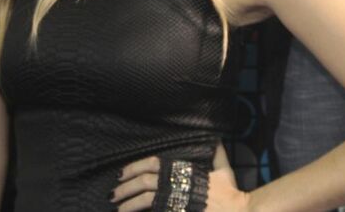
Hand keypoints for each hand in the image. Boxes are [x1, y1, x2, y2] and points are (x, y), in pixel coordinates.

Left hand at [112, 156, 249, 211]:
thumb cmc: (231, 193)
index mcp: (184, 171)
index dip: (135, 167)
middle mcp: (177, 184)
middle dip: (126, 187)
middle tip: (114, 194)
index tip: (122, 173)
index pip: (153, 164)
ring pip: (145, 200)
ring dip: (129, 204)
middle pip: (144, 182)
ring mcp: (176, 201)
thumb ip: (218, 155)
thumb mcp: (224, 172)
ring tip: (118, 208)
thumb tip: (216, 139)